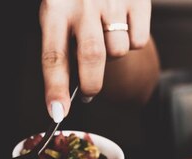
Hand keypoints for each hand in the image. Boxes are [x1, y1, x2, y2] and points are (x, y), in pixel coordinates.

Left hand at [39, 0, 150, 121]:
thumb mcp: (56, 10)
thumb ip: (59, 44)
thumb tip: (63, 96)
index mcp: (55, 9)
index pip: (53, 56)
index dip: (54, 88)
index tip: (57, 113)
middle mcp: (83, 4)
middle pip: (91, 58)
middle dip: (91, 86)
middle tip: (87, 94)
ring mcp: (113, 1)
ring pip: (118, 52)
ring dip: (113, 55)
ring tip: (106, 36)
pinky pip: (139, 41)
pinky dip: (133, 41)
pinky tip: (123, 25)